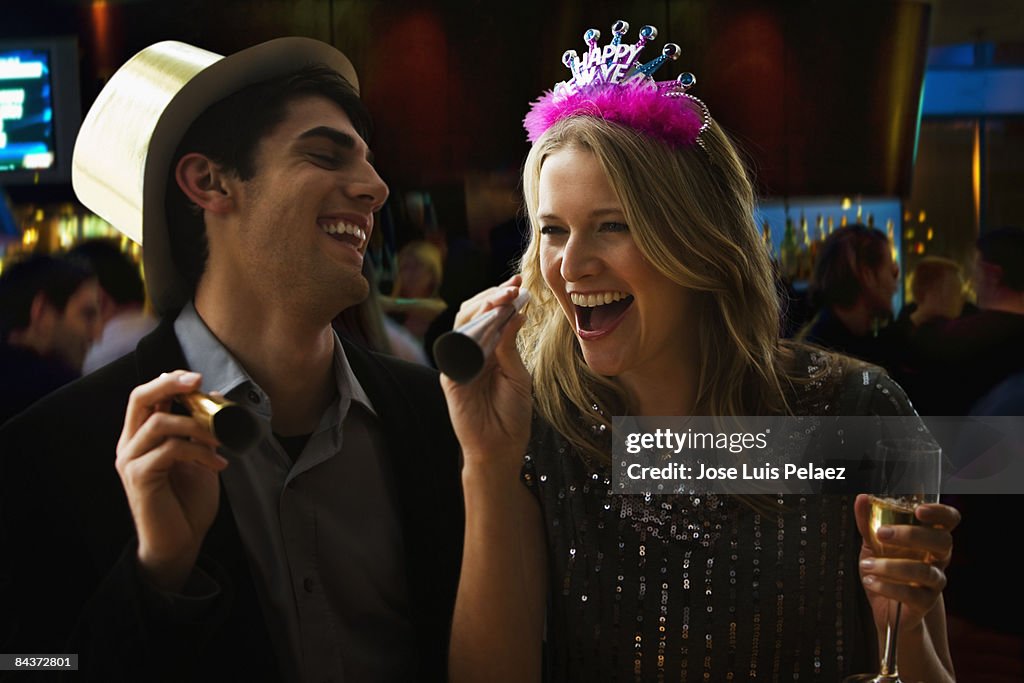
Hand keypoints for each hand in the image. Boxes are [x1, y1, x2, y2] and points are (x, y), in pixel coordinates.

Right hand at [115, 370, 227, 591]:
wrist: (181, 541)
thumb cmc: (188, 501)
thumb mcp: (200, 458)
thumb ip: (200, 430)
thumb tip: (212, 396)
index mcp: (141, 437)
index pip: (145, 396)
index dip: (168, 381)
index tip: (196, 377)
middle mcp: (130, 445)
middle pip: (139, 398)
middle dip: (170, 384)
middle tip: (197, 382)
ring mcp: (131, 460)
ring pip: (160, 423)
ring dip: (197, 426)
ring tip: (221, 441)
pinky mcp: (139, 477)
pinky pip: (169, 450)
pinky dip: (199, 451)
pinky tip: (218, 465)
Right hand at [440, 276, 531, 474]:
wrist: (501, 447)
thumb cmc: (512, 413)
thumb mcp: (518, 375)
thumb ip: (511, 345)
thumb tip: (516, 312)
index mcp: (490, 349)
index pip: (492, 316)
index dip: (502, 297)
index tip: (519, 282)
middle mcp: (473, 351)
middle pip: (474, 313)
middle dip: (493, 296)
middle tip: (512, 288)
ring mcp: (460, 362)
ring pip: (463, 324)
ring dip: (482, 308)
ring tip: (503, 298)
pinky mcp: (450, 376)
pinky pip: (456, 348)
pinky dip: (471, 333)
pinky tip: (488, 324)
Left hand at [854, 494, 959, 632]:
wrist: (887, 608)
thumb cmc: (885, 570)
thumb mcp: (874, 543)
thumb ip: (869, 522)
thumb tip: (862, 499)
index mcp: (929, 538)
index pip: (948, 520)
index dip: (940, 512)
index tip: (918, 510)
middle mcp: (938, 558)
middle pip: (942, 542)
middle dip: (912, 535)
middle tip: (882, 533)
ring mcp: (934, 581)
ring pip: (925, 570)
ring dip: (891, 566)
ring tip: (866, 565)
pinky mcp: (925, 602)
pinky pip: (912, 594)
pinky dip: (888, 586)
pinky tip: (870, 581)